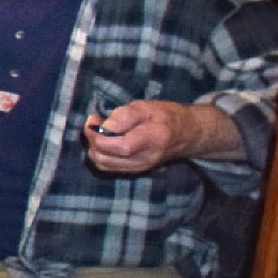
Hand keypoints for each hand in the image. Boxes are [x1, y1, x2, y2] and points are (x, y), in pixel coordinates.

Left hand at [82, 99, 221, 174]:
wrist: (185, 135)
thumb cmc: (165, 116)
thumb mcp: (146, 107)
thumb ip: (124, 116)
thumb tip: (103, 127)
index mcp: (153, 139)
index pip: (119, 146)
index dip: (98, 135)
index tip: (94, 119)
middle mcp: (146, 158)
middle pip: (105, 158)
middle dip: (92, 140)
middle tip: (94, 123)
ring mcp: (140, 167)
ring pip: (103, 164)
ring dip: (94, 148)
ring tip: (99, 131)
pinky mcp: (135, 170)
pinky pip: (109, 166)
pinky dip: (101, 154)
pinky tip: (105, 141)